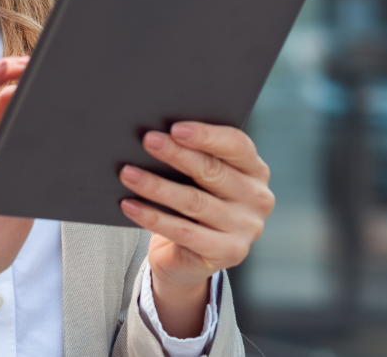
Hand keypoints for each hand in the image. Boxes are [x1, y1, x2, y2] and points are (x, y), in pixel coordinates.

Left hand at [118, 122, 273, 337]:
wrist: (189, 258)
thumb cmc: (193, 204)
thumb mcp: (199, 178)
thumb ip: (193, 157)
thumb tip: (159, 135)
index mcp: (256, 171)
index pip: (237, 145)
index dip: (206, 135)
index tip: (175, 128)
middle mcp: (258, 199)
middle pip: (213, 171)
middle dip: (176, 154)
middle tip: (148, 141)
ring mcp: (246, 229)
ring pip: (194, 201)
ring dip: (157, 186)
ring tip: (128, 173)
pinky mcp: (228, 253)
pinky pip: (183, 231)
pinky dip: (152, 217)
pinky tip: (129, 205)